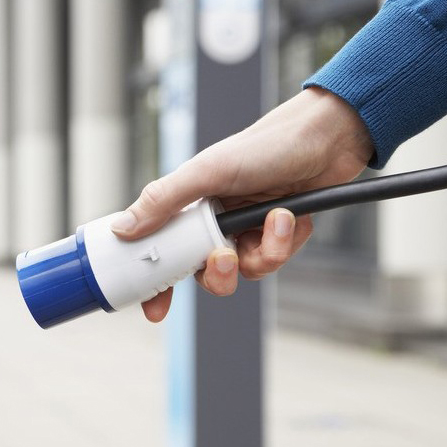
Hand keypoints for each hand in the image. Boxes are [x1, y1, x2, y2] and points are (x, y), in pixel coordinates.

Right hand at [111, 87, 373, 321]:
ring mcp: (248, 230)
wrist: (324, 138)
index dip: (158, 282)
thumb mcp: (206, 172)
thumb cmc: (264, 145)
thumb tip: (121, 229)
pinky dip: (285, 242)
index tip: (156, 309)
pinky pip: (275, 260)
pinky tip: (291, 216)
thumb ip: (163, 202)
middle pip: (205, 272)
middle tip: (226, 257)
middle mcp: (216, 221)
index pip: (165, 251)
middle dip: (219, 273)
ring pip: (245, 272)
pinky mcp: (278, 235)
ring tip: (276, 221)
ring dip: (263, 253)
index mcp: (191, 207)